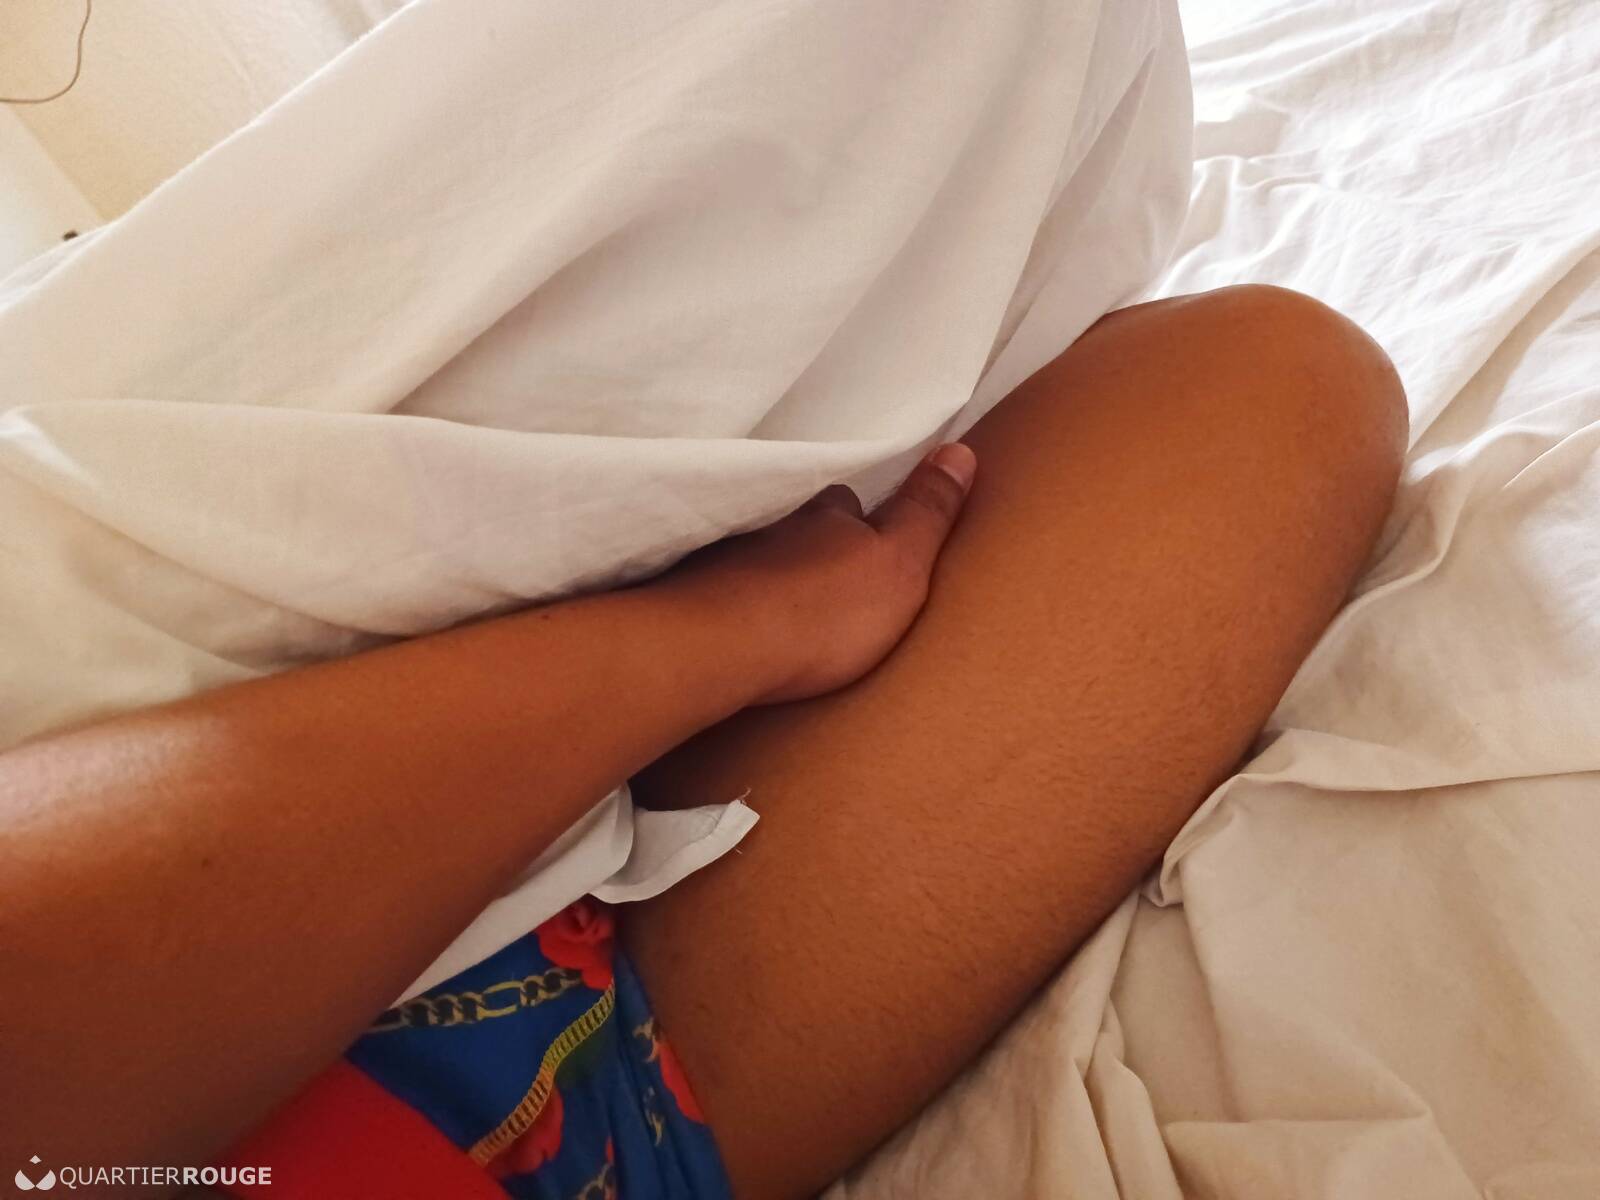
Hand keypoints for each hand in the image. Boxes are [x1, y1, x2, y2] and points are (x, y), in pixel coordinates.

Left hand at [663, 443, 976, 704]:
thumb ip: (926, 512)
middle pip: (798, 526)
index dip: (861, 517)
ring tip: (783, 601)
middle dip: (812, 544)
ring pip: (758, 555)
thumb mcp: (899, 565)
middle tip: (826, 572)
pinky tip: (738, 621)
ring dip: (771, 571)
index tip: (869, 533)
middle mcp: (774, 525)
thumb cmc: (821, 612)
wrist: (721, 647)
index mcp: (827, 516)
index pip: (848, 502)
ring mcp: (726, 558)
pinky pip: (719, 588)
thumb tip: (958, 450)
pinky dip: (732, 598)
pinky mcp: (694, 595)